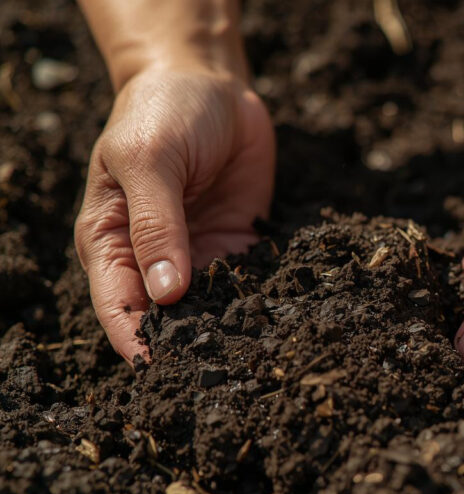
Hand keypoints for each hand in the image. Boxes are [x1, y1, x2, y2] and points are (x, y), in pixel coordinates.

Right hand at [74, 66, 273, 361]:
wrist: (210, 84)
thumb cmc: (161, 113)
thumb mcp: (150, 161)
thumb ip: (157, 225)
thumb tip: (166, 294)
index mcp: (111, 242)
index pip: (118, 308)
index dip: (137, 343)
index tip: (161, 374)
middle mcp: (152, 259)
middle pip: (167, 319)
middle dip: (190, 347)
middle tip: (223, 375)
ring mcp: (197, 255)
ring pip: (212, 308)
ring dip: (232, 329)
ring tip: (261, 358)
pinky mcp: (238, 245)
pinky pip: (251, 282)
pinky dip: (265, 300)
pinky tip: (286, 321)